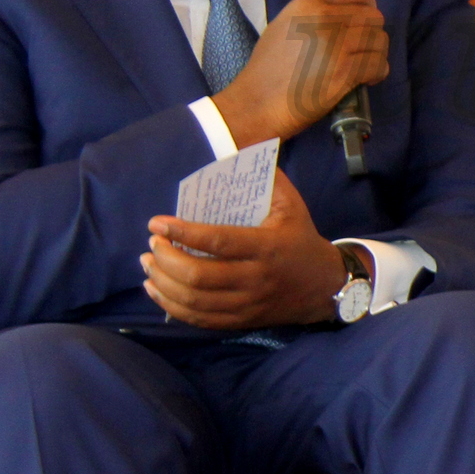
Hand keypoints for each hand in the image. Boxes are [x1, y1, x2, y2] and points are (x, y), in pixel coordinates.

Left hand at [142, 172, 348, 328]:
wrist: (326, 286)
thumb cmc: (301, 239)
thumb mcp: (292, 206)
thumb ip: (268, 179)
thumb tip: (237, 152)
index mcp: (266, 247)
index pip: (217, 242)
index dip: (182, 232)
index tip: (156, 222)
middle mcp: (255, 279)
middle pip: (198, 276)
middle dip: (165, 258)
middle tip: (153, 242)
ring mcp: (247, 304)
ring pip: (193, 300)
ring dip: (162, 281)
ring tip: (149, 262)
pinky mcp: (241, 321)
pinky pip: (199, 319)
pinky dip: (170, 306)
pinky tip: (156, 288)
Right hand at [212, 0, 387, 148]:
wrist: (259, 101)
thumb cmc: (268, 67)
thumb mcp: (285, 24)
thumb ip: (314, 14)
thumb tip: (344, 13)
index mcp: (307, 3)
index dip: (367, 2)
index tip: (364, 17)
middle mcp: (324, 18)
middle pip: (373, 16)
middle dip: (373, 33)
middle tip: (363, 48)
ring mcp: (336, 44)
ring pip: (380, 39)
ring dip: (377, 53)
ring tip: (364, 64)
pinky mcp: (345, 70)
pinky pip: (379, 64)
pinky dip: (378, 72)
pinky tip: (367, 78)